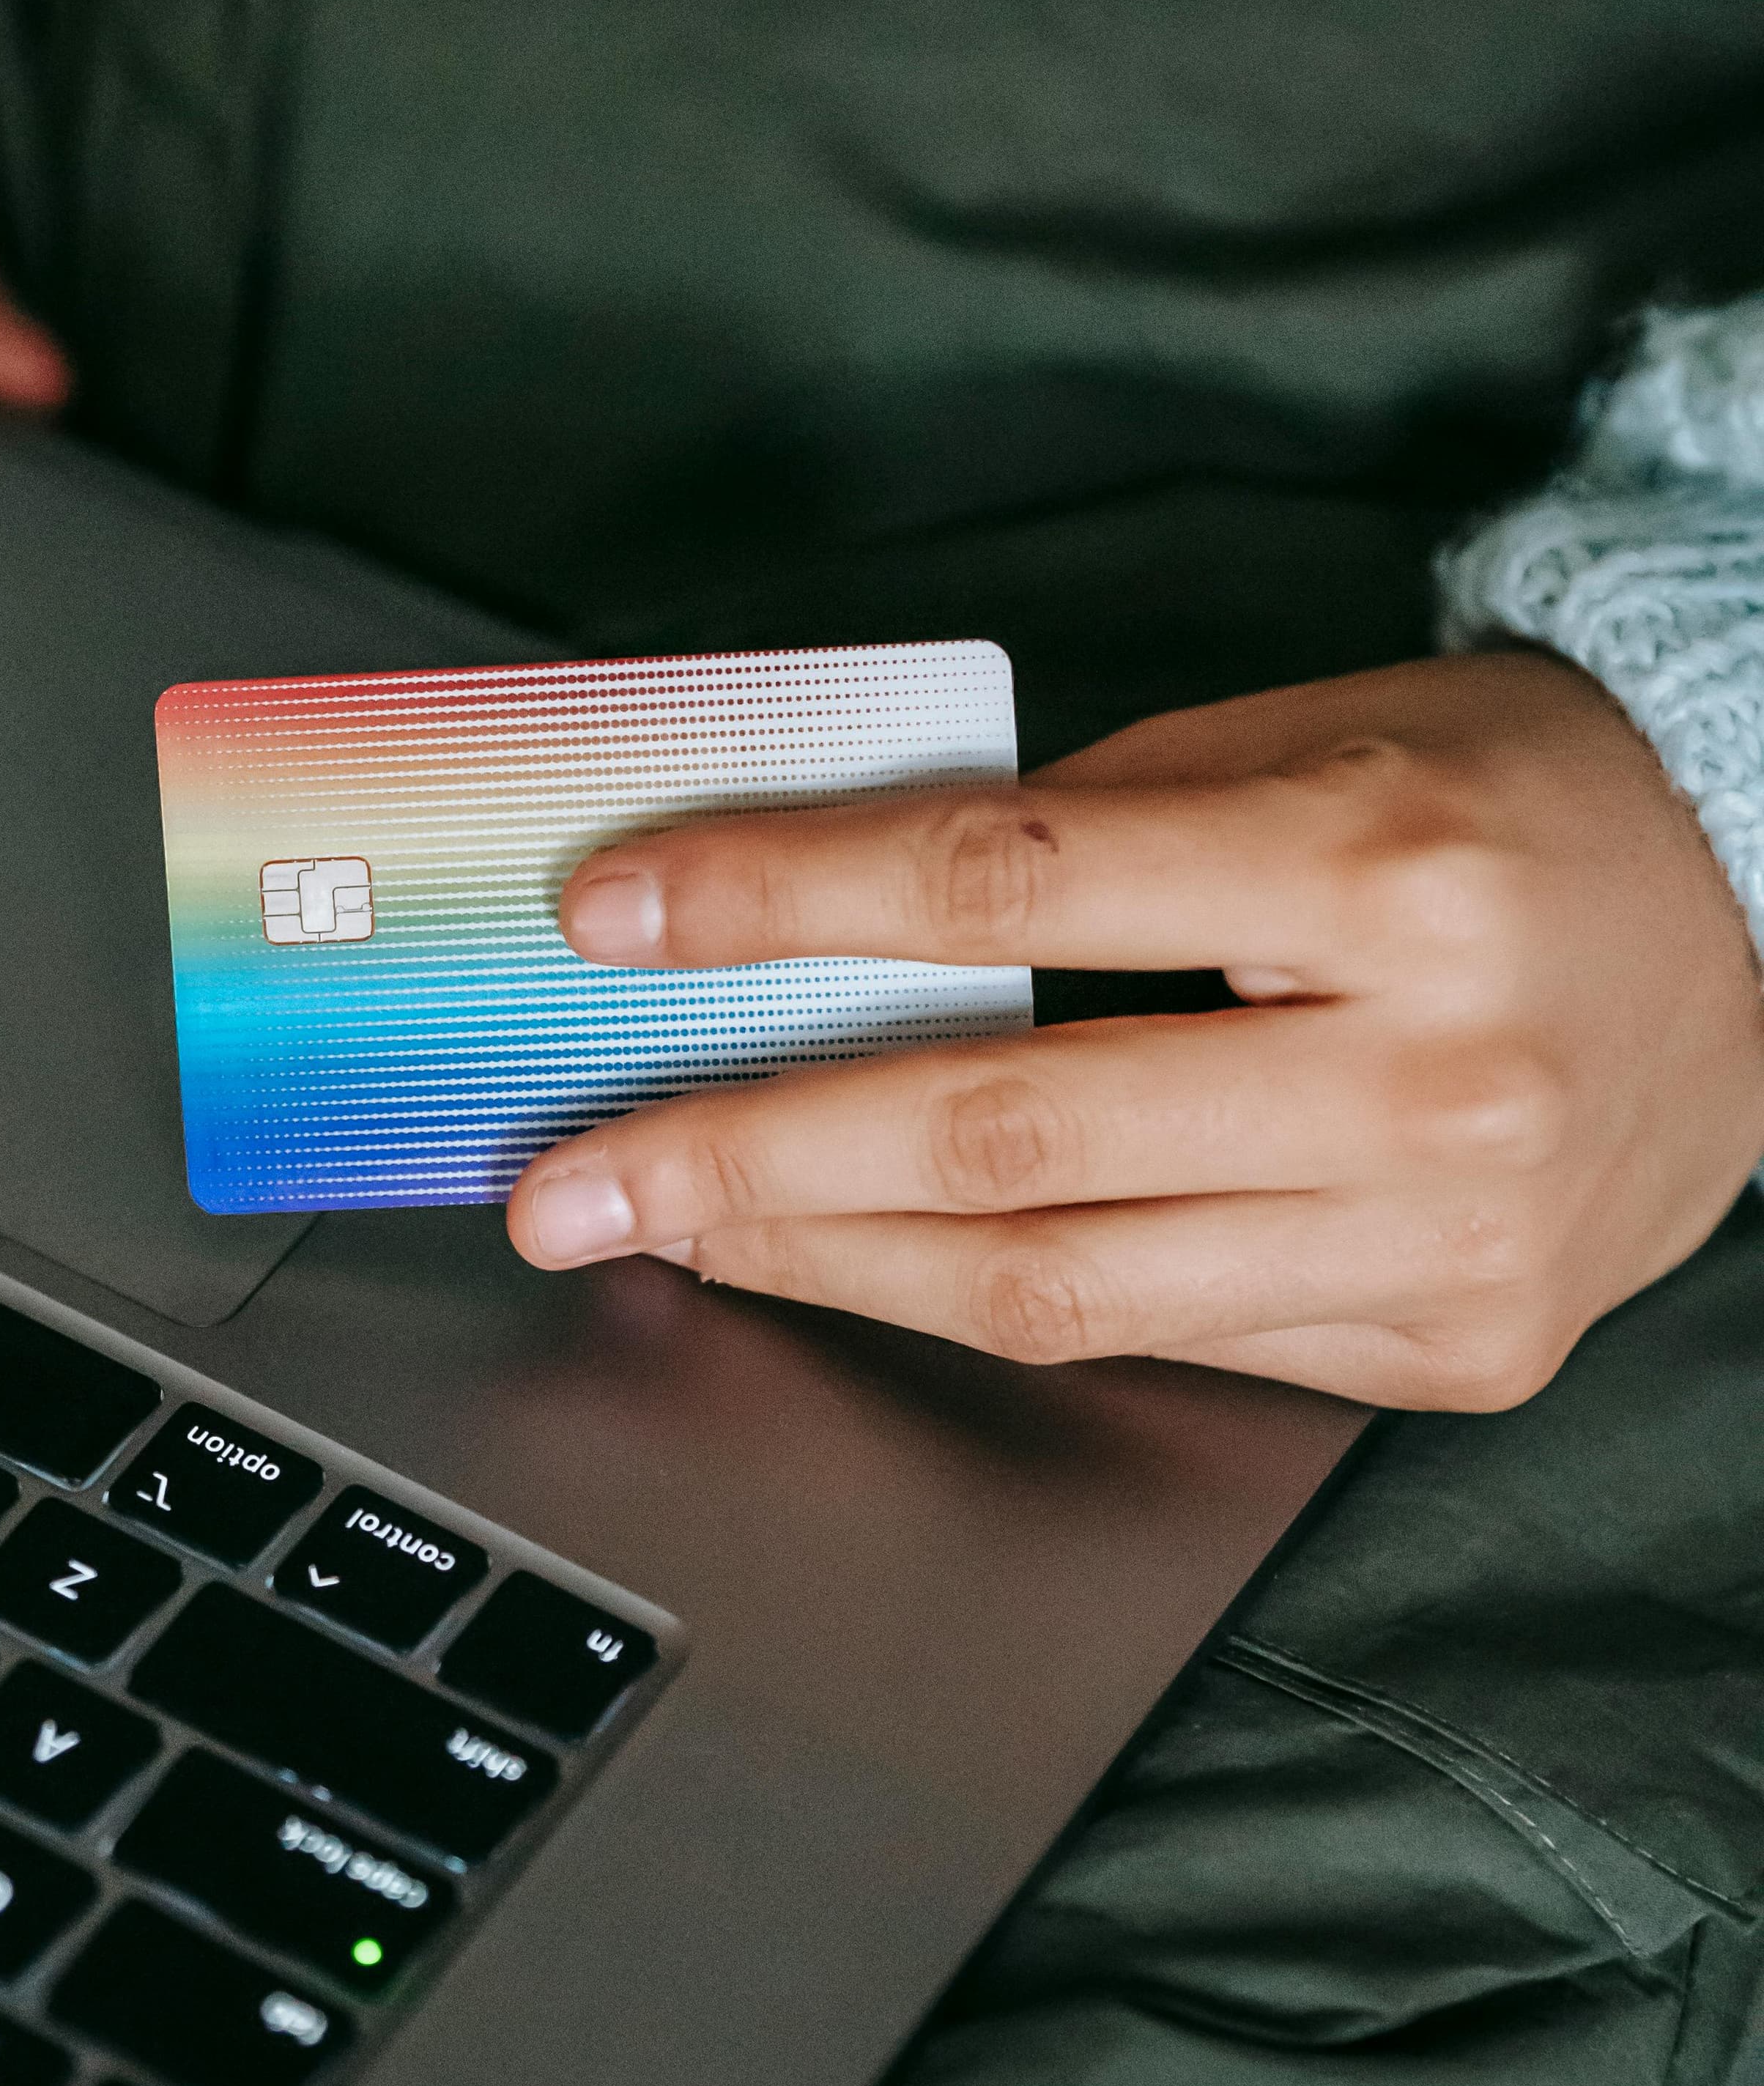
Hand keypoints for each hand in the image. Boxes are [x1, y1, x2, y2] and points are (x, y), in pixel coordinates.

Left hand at [506, 649, 1763, 1406]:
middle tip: (574, 1176)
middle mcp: (1424, 1075)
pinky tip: (870, 1265)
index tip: (618, 918)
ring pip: (1060, 1289)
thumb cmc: (1509, 803)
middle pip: (1004, 1136)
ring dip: (829, 1262)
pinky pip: (1169, 1343)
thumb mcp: (1303, 736)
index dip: (782, 908)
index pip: (1006, 892)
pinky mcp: (1451, 1349)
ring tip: (679, 1230)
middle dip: (747, 1160)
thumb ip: (1081, 829)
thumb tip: (824, 916)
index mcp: (1376, 870)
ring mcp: (1447, 1241)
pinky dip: (992, 1304)